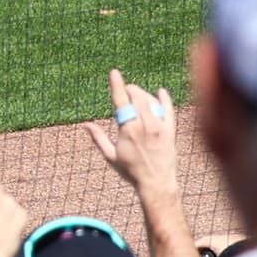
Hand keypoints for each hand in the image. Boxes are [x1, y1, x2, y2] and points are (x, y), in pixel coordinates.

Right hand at [84, 72, 177, 205]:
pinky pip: (169, 111)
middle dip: (130, 90)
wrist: (157, 184)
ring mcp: (159, 128)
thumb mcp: (110, 157)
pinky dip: (165, 100)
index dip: (117, 85)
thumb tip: (86, 124)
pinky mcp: (170, 132)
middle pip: (137, 97)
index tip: (114, 72)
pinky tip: (161, 92)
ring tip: (138, 95)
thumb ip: (98, 138)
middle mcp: (145, 126)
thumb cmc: (131, 172)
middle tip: (126, 90)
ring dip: (143, 94)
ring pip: (151, 101)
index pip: (121, 102)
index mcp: (128, 130)